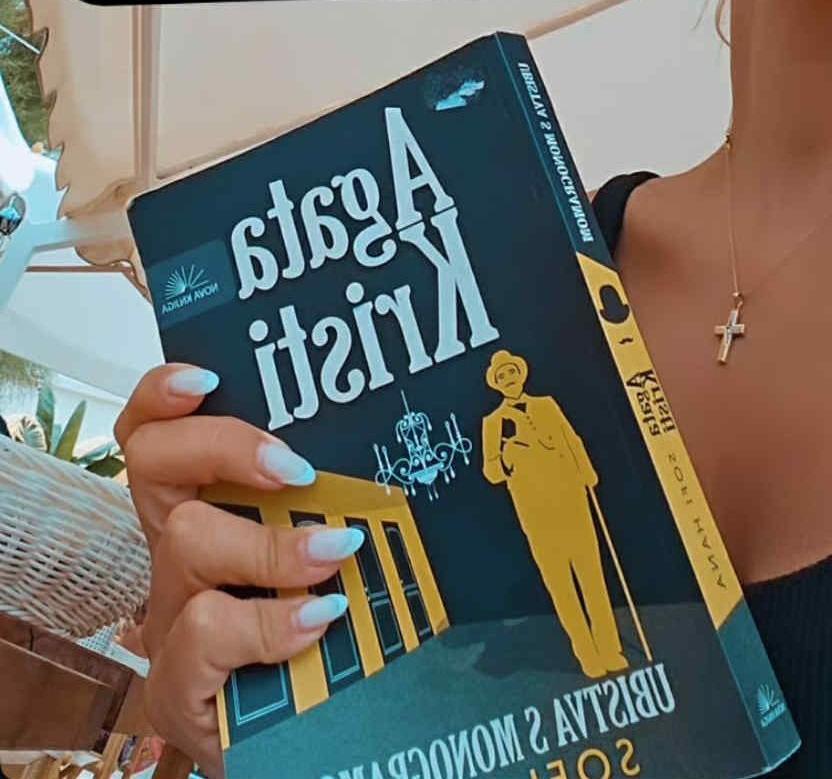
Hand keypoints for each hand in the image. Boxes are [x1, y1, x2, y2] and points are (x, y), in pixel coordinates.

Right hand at [116, 364, 358, 778]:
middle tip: (294, 467)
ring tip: (334, 554)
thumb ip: (330, 510)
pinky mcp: (178, 686)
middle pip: (154, 466)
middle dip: (224, 446)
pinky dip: (269, 620)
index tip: (209, 377)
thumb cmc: (322, 644)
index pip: (151, 436)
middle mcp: (174, 559)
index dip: (162, 396)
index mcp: (201, 514)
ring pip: (188, 540)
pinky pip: (204, 628)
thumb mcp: (323, 561)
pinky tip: (317, 621)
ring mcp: (169, 621)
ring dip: (270, 543)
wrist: (311, 747)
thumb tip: (394, 450)